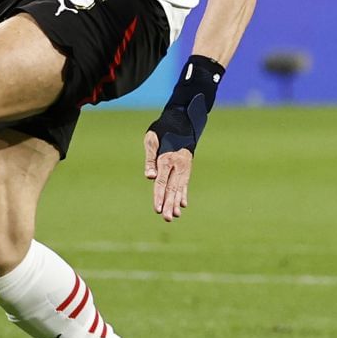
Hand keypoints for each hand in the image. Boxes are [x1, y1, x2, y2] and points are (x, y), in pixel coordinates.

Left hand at [143, 54, 221, 221]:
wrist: (182, 118)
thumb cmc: (162, 128)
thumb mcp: (151, 138)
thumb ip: (150, 158)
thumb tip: (149, 177)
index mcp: (167, 158)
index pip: (162, 182)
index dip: (159, 196)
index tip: (157, 209)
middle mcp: (178, 164)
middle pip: (172, 188)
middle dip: (169, 204)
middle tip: (167, 219)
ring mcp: (184, 166)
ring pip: (180, 188)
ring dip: (176, 203)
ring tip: (174, 216)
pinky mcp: (187, 166)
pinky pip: (185, 183)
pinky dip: (184, 194)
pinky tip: (183, 205)